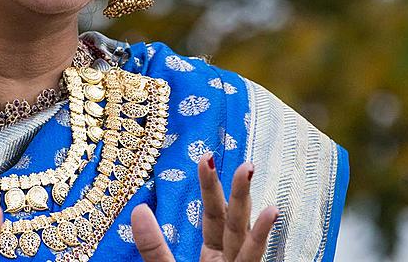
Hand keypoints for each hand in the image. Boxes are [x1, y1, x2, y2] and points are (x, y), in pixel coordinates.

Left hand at [131, 155, 277, 261]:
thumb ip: (154, 247)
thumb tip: (138, 209)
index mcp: (214, 259)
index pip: (216, 217)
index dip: (211, 187)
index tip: (205, 156)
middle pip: (234, 223)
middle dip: (238, 193)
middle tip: (243, 161)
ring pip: (246, 241)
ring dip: (252, 211)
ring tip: (253, 178)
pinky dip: (258, 238)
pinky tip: (269, 214)